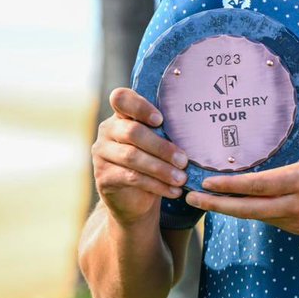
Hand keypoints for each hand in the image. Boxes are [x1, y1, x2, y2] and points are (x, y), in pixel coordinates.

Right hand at [92, 87, 189, 226]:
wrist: (134, 199)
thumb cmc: (152, 162)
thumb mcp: (158, 144)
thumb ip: (165, 132)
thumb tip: (196, 131)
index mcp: (122, 115)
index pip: (121, 98)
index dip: (139, 106)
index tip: (160, 119)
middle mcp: (107, 130)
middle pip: (132, 132)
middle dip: (162, 147)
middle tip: (184, 160)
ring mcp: (102, 153)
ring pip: (132, 156)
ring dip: (161, 168)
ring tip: (182, 178)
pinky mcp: (103, 176)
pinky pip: (131, 177)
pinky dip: (156, 184)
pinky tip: (173, 190)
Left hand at [185, 70, 298, 240]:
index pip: (258, 185)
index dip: (230, 185)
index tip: (206, 181)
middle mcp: (297, 204)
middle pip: (247, 209)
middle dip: (217, 203)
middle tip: (190, 195)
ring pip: (257, 218)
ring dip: (231, 210)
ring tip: (207, 201)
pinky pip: (272, 221)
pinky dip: (253, 213)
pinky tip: (240, 205)